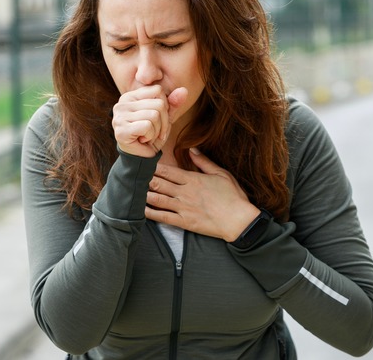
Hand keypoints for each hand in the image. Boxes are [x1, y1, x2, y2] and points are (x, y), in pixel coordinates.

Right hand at [112, 85, 187, 156]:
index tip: (159, 120)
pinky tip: (143, 140)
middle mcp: (122, 103)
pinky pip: (148, 126)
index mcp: (131, 96)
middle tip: (155, 132)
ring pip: (154, 115)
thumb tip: (184, 90)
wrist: (140, 158)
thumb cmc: (151, 136)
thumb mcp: (165, 118)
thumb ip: (173, 104)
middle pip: (159, 104)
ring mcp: (119, 116)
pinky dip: (151, 136)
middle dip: (163, 122)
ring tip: (148, 136)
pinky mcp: (121, 130)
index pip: (158, 90)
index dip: (165, 106)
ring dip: (157, 130)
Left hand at [145, 148, 259, 241]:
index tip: (144, 164)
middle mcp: (185, 192)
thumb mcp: (221, 174)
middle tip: (134, 176)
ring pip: (158, 199)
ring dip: (145, 195)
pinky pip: (163, 217)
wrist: (239, 220)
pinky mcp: (184, 222)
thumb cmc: (233, 196)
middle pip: (159, 184)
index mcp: (193, 180)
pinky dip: (151, 213)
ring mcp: (183, 208)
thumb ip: (204, 162)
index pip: (168, 171)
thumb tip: (192, 150)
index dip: (153, 167)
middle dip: (145, 180)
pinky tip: (141, 210)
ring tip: (134, 191)